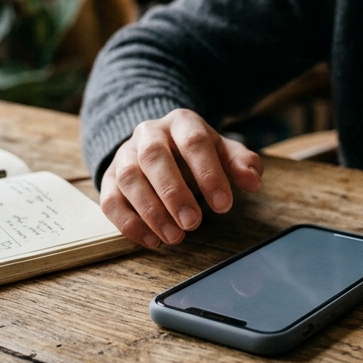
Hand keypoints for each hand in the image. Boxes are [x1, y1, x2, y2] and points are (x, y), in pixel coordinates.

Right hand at [99, 109, 262, 248]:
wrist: (159, 142)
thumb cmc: (196, 151)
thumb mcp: (222, 151)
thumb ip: (241, 163)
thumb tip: (253, 181)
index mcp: (181, 122)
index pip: (193, 141)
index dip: (208, 173)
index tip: (224, 205)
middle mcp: (148, 134)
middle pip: (154, 157)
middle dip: (174, 193)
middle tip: (193, 224)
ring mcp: (125, 155)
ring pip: (129, 178)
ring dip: (151, 211)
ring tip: (175, 237)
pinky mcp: (109, 178)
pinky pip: (110, 200)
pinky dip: (129, 223)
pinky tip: (152, 241)